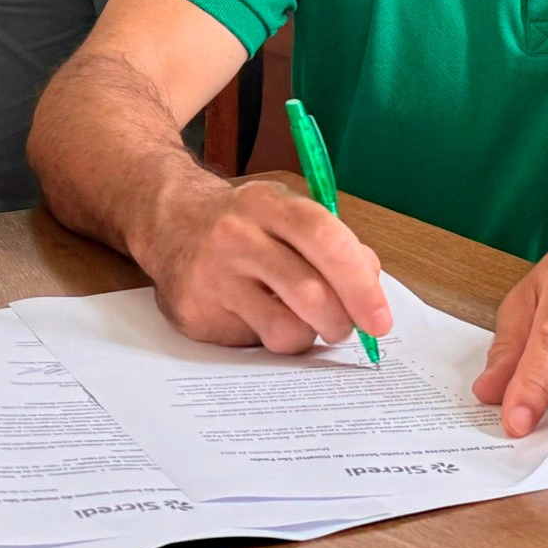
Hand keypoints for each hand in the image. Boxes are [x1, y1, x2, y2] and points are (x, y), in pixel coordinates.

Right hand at [142, 178, 390, 352]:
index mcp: (268, 204)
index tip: (379, 319)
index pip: (326, 240)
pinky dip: (266, 338)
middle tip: (344, 328)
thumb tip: (370, 290)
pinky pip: (251, 343)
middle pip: (310, 292)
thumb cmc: (245, 225)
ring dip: (307, 336)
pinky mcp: (195, 310)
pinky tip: (255, 316)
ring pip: (285, 328)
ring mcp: (211, 274)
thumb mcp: (286, 214)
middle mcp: (236, 234)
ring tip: (298, 321)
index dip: (361, 285)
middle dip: (341, 322)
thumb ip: (332, 245)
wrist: (169, 222)